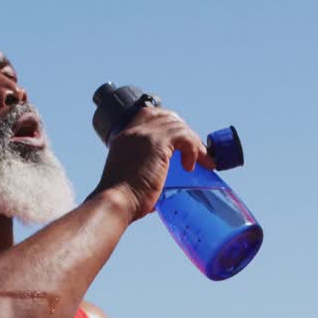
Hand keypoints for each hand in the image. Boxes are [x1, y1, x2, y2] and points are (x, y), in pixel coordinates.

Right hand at [94, 106, 215, 220]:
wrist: (116, 203)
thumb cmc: (123, 201)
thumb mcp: (130, 177)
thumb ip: (145, 170)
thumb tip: (164, 181)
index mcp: (125, 137)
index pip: (148, 115)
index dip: (167, 123)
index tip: (178, 141)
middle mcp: (134, 132)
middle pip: (167, 117)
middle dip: (185, 131)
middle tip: (196, 151)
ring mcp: (145, 135)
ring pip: (179, 126)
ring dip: (194, 143)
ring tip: (201, 161)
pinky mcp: (157, 144)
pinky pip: (185, 137)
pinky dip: (193, 149)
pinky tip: (189, 166)